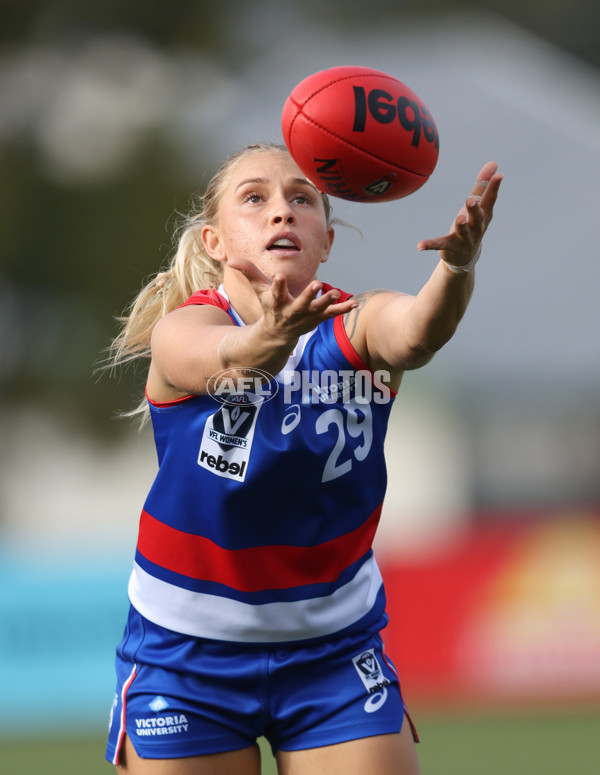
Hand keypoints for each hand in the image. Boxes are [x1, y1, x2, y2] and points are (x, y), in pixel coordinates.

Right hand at [226, 256, 356, 336]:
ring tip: (336, 292)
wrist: (279, 334)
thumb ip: (249, 273)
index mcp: (278, 303)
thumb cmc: (270, 307)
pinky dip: (343, 309)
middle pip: (301, 303)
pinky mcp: (318, 318)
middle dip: (309, 295)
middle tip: (316, 283)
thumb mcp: (259, 291)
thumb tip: (232, 260)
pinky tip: (355, 304)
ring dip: (328, 302)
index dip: (278, 286)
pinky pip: (332, 314)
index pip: (276, 293)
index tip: (279, 276)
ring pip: (319, 309)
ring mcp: (307, 316)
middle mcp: (293, 311)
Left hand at [417, 162, 502, 268]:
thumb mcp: (477, 206)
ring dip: (461, 225)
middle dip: (475, 209)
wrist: (465, 258)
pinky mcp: (449, 247)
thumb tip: (493, 164)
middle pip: (477, 218)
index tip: (499, 175)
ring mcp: (464, 239)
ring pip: (462, 231)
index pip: (490, 200)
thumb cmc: (472, 226)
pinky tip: (419, 245)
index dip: (494, 188)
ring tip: (459, 219)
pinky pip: (439, 245)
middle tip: (470, 200)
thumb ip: (482, 185)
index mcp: (484, 216)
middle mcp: (476, 228)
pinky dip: (430, 245)